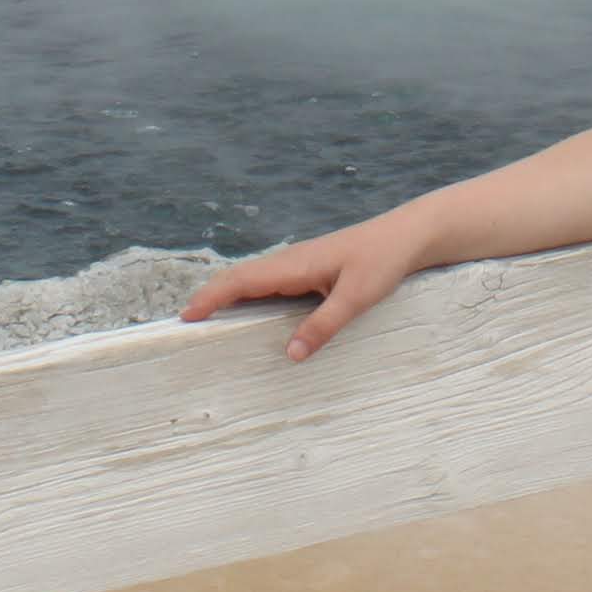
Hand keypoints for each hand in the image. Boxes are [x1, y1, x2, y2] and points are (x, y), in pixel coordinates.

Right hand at [178, 208, 436, 360]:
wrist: (405, 235)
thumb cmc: (383, 262)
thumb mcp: (356, 297)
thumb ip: (324, 325)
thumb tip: (291, 355)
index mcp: (294, 264)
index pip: (242, 280)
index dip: (212, 297)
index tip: (187, 315)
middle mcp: (290, 261)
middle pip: (239, 277)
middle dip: (210, 297)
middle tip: (186, 323)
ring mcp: (297, 263)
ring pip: (252, 278)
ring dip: (227, 295)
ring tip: (206, 319)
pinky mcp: (307, 268)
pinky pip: (268, 281)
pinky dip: (247, 293)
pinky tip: (247, 310)